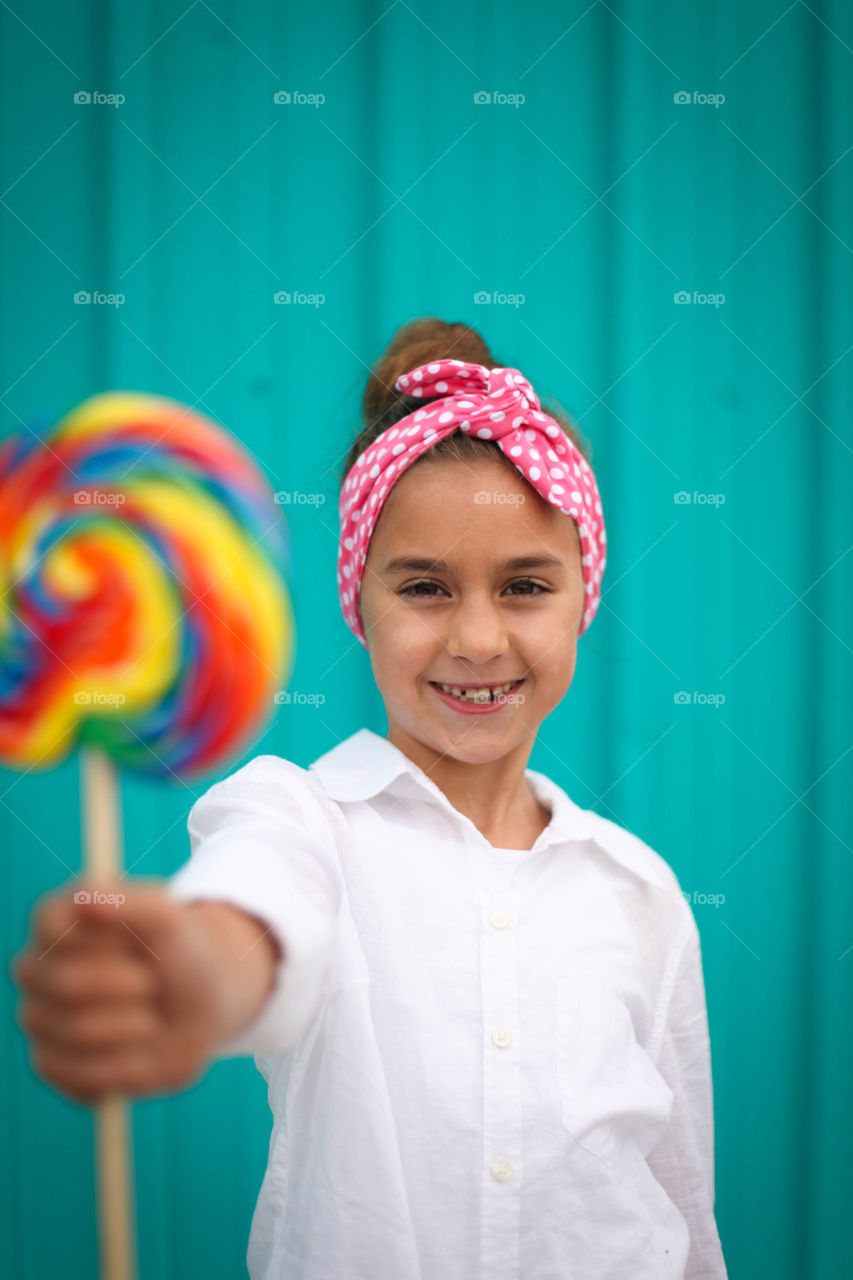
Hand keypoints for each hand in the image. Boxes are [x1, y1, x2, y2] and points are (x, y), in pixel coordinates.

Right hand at [10, 880, 274, 1103]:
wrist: (205, 1002)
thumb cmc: (183, 950)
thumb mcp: (172, 919)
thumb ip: (133, 904)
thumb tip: (85, 902)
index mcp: (56, 922)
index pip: (56, 930)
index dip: (109, 942)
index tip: (142, 941)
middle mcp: (37, 970)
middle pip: (66, 985)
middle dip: (131, 985)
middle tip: (156, 982)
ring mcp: (40, 1020)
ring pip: (79, 1033)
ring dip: (137, 1025)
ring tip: (153, 1015)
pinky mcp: (54, 1067)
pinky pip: (83, 1077)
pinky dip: (129, 1065)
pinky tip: (141, 1048)